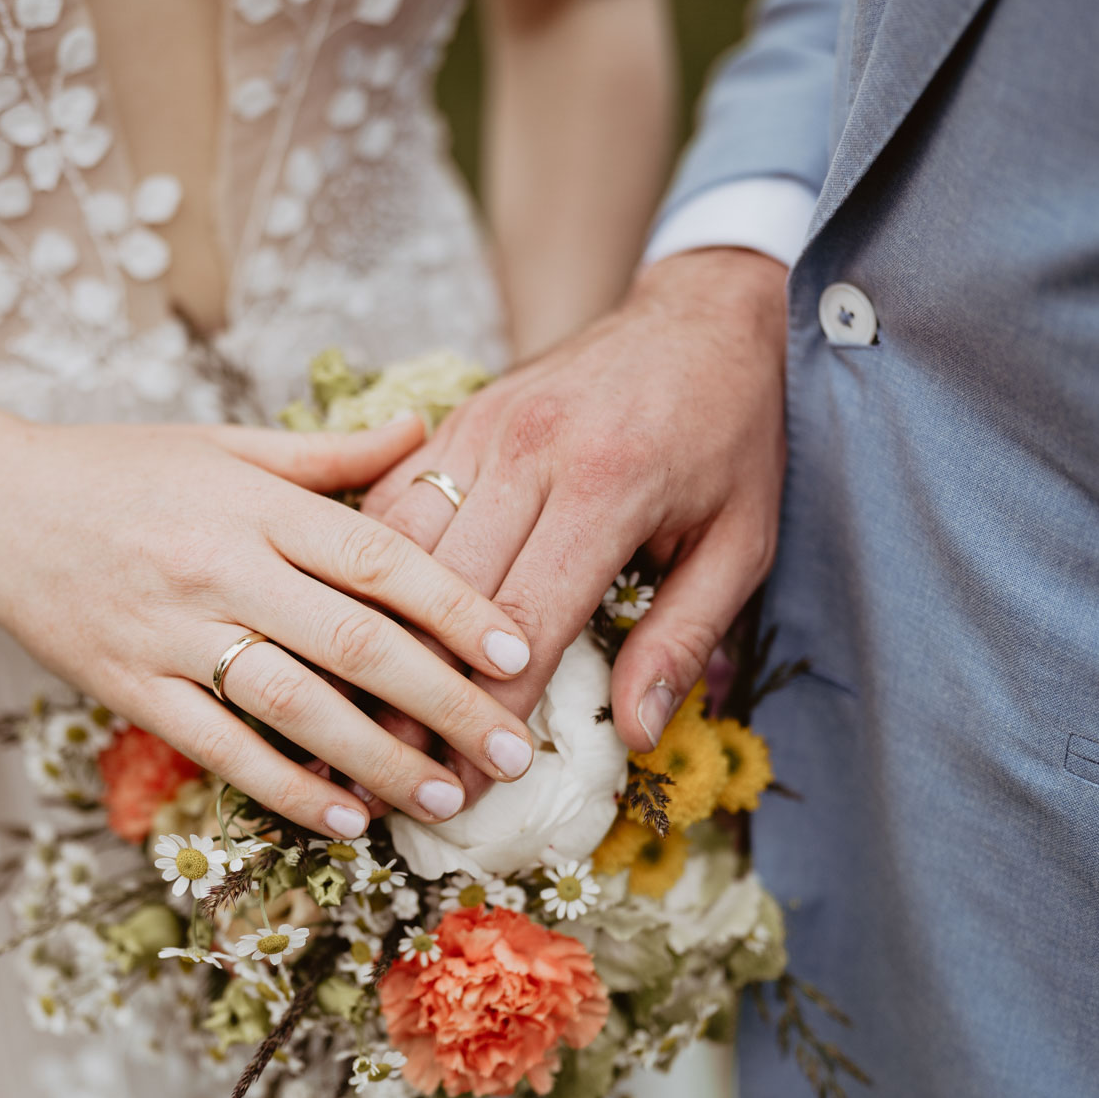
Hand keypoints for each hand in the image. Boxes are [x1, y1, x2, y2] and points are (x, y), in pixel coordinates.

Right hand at [0, 413, 538, 836]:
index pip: (379, 556)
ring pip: (295, 706)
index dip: (456, 607)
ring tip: (444, 796)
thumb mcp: (225, 444)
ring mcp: (174, 632)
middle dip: (447, 703)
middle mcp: (223, 565)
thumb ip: (329, 452)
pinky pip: (219, 746)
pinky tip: (344, 816)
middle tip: (514, 750)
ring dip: (379, 758)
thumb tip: (425, 430)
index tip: (517, 652)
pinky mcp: (130, 686)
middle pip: (356, 643)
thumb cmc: (118, 469)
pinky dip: (285, 786)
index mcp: (258, 502)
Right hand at [363, 247, 787, 755]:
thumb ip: (684, 638)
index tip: (470, 783)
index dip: (490, 716)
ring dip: (375, 639)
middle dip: (416, 696)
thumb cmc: (730, 438)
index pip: (522, 626)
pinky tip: (359, 626)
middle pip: (442, 597)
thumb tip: (633, 734)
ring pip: (397, 551)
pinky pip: (392, 502)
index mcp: (606, 486)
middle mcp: (529, 451)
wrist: (703, 314)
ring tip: (361, 717)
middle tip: (394, 773)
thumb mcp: (739, 543)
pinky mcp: (456, 418)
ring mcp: (481, 427)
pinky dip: (371, 571)